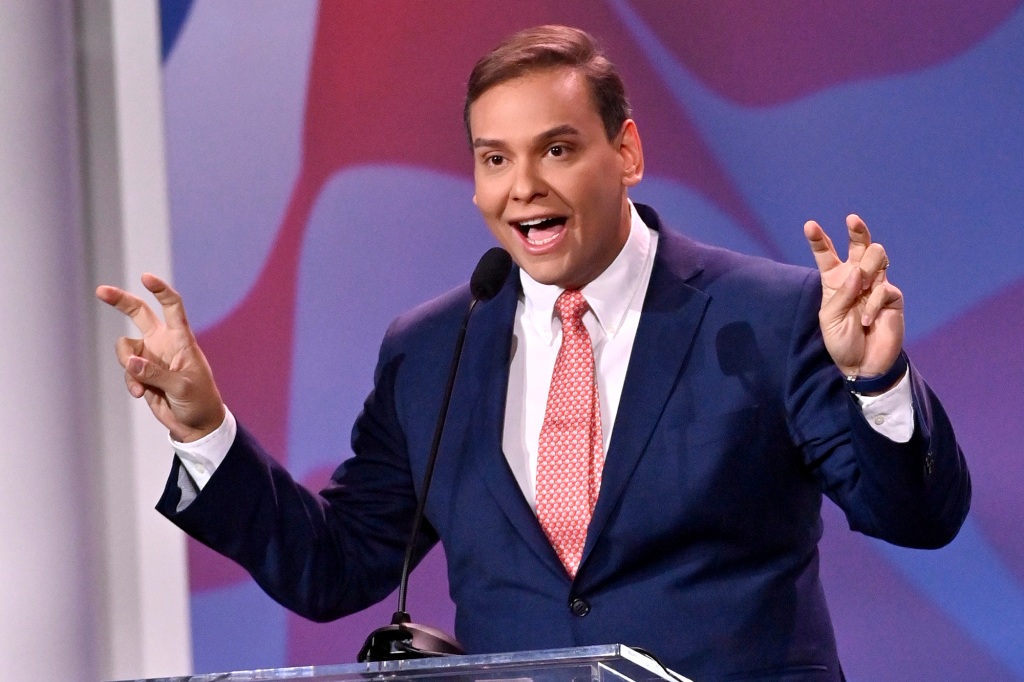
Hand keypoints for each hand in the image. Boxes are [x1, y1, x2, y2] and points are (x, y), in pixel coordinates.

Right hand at [96, 273, 224, 441]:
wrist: (196, 424)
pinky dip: (130, 382)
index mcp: (182, 339)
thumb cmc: (199, 401)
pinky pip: (127, 371)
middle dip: (120, 301)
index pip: (172, 307)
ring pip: (125, 348)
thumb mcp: (182, 387)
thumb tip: (130, 361)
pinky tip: (141, 394)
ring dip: (126, 364)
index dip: (161, 290)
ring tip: (141, 386)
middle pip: (139, 313)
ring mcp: (151, 356)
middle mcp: (164, 342)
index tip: (146, 278)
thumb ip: (155, 374)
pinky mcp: (141, 372)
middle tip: (100, 291)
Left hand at [804, 215, 903, 379]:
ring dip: (868, 268)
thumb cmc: (841, 341)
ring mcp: (876, 285)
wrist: (862, 364)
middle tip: (852, 219)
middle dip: (857, 230)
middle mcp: (856, 278)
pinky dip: (873, 305)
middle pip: (860, 245)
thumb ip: (841, 294)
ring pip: (878, 256)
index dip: (819, 239)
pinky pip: (884, 289)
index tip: (809, 225)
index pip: (826, 255)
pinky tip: (867, 320)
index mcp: (835, 280)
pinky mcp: (892, 297)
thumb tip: (858, 272)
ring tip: (863, 287)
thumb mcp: (829, 318)